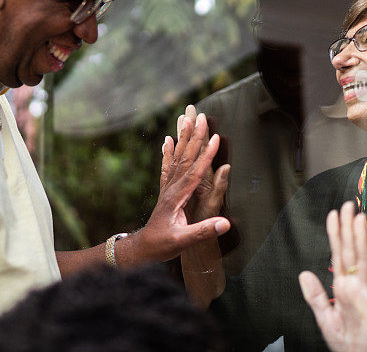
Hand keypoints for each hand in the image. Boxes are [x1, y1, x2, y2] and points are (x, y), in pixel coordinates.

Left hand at [132, 114, 230, 262]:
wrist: (142, 249)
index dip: (206, 155)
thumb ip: (203, 232)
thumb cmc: (162, 246)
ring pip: (176, 158)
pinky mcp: (165, 191)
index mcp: (176, 197)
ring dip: (182, 138)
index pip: (194, 172)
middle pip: (185, 158)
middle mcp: (171, 188)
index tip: (216, 138)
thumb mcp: (182, 242)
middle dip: (194, 136)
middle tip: (200, 116)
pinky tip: (167, 139)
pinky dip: (168, 151)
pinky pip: (167, 166)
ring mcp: (167, 189)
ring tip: (186, 119)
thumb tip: (224, 223)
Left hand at [299, 201, 366, 351]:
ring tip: (359, 219)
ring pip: (364, 262)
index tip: (333, 214)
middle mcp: (357, 285)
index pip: (338, 254)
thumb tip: (304, 273)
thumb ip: (315, 295)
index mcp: (344, 286)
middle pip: (352, 252)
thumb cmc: (347, 340)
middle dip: (349, 228)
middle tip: (347, 205)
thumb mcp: (324, 317)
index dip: (335, 234)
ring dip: (362, 240)